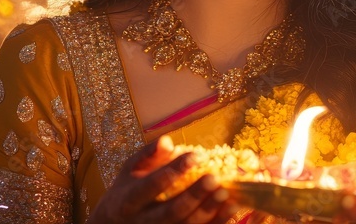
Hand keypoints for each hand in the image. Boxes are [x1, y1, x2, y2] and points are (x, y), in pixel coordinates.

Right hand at [89, 135, 239, 223]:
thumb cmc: (125, 192)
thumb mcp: (129, 170)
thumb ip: (148, 154)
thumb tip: (168, 140)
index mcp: (129, 199)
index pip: (152, 185)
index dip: (174, 171)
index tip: (196, 155)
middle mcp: (142, 221)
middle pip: (171, 212)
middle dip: (194, 195)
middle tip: (214, 178)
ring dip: (208, 212)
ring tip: (227, 193)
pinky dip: (214, 223)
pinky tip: (230, 210)